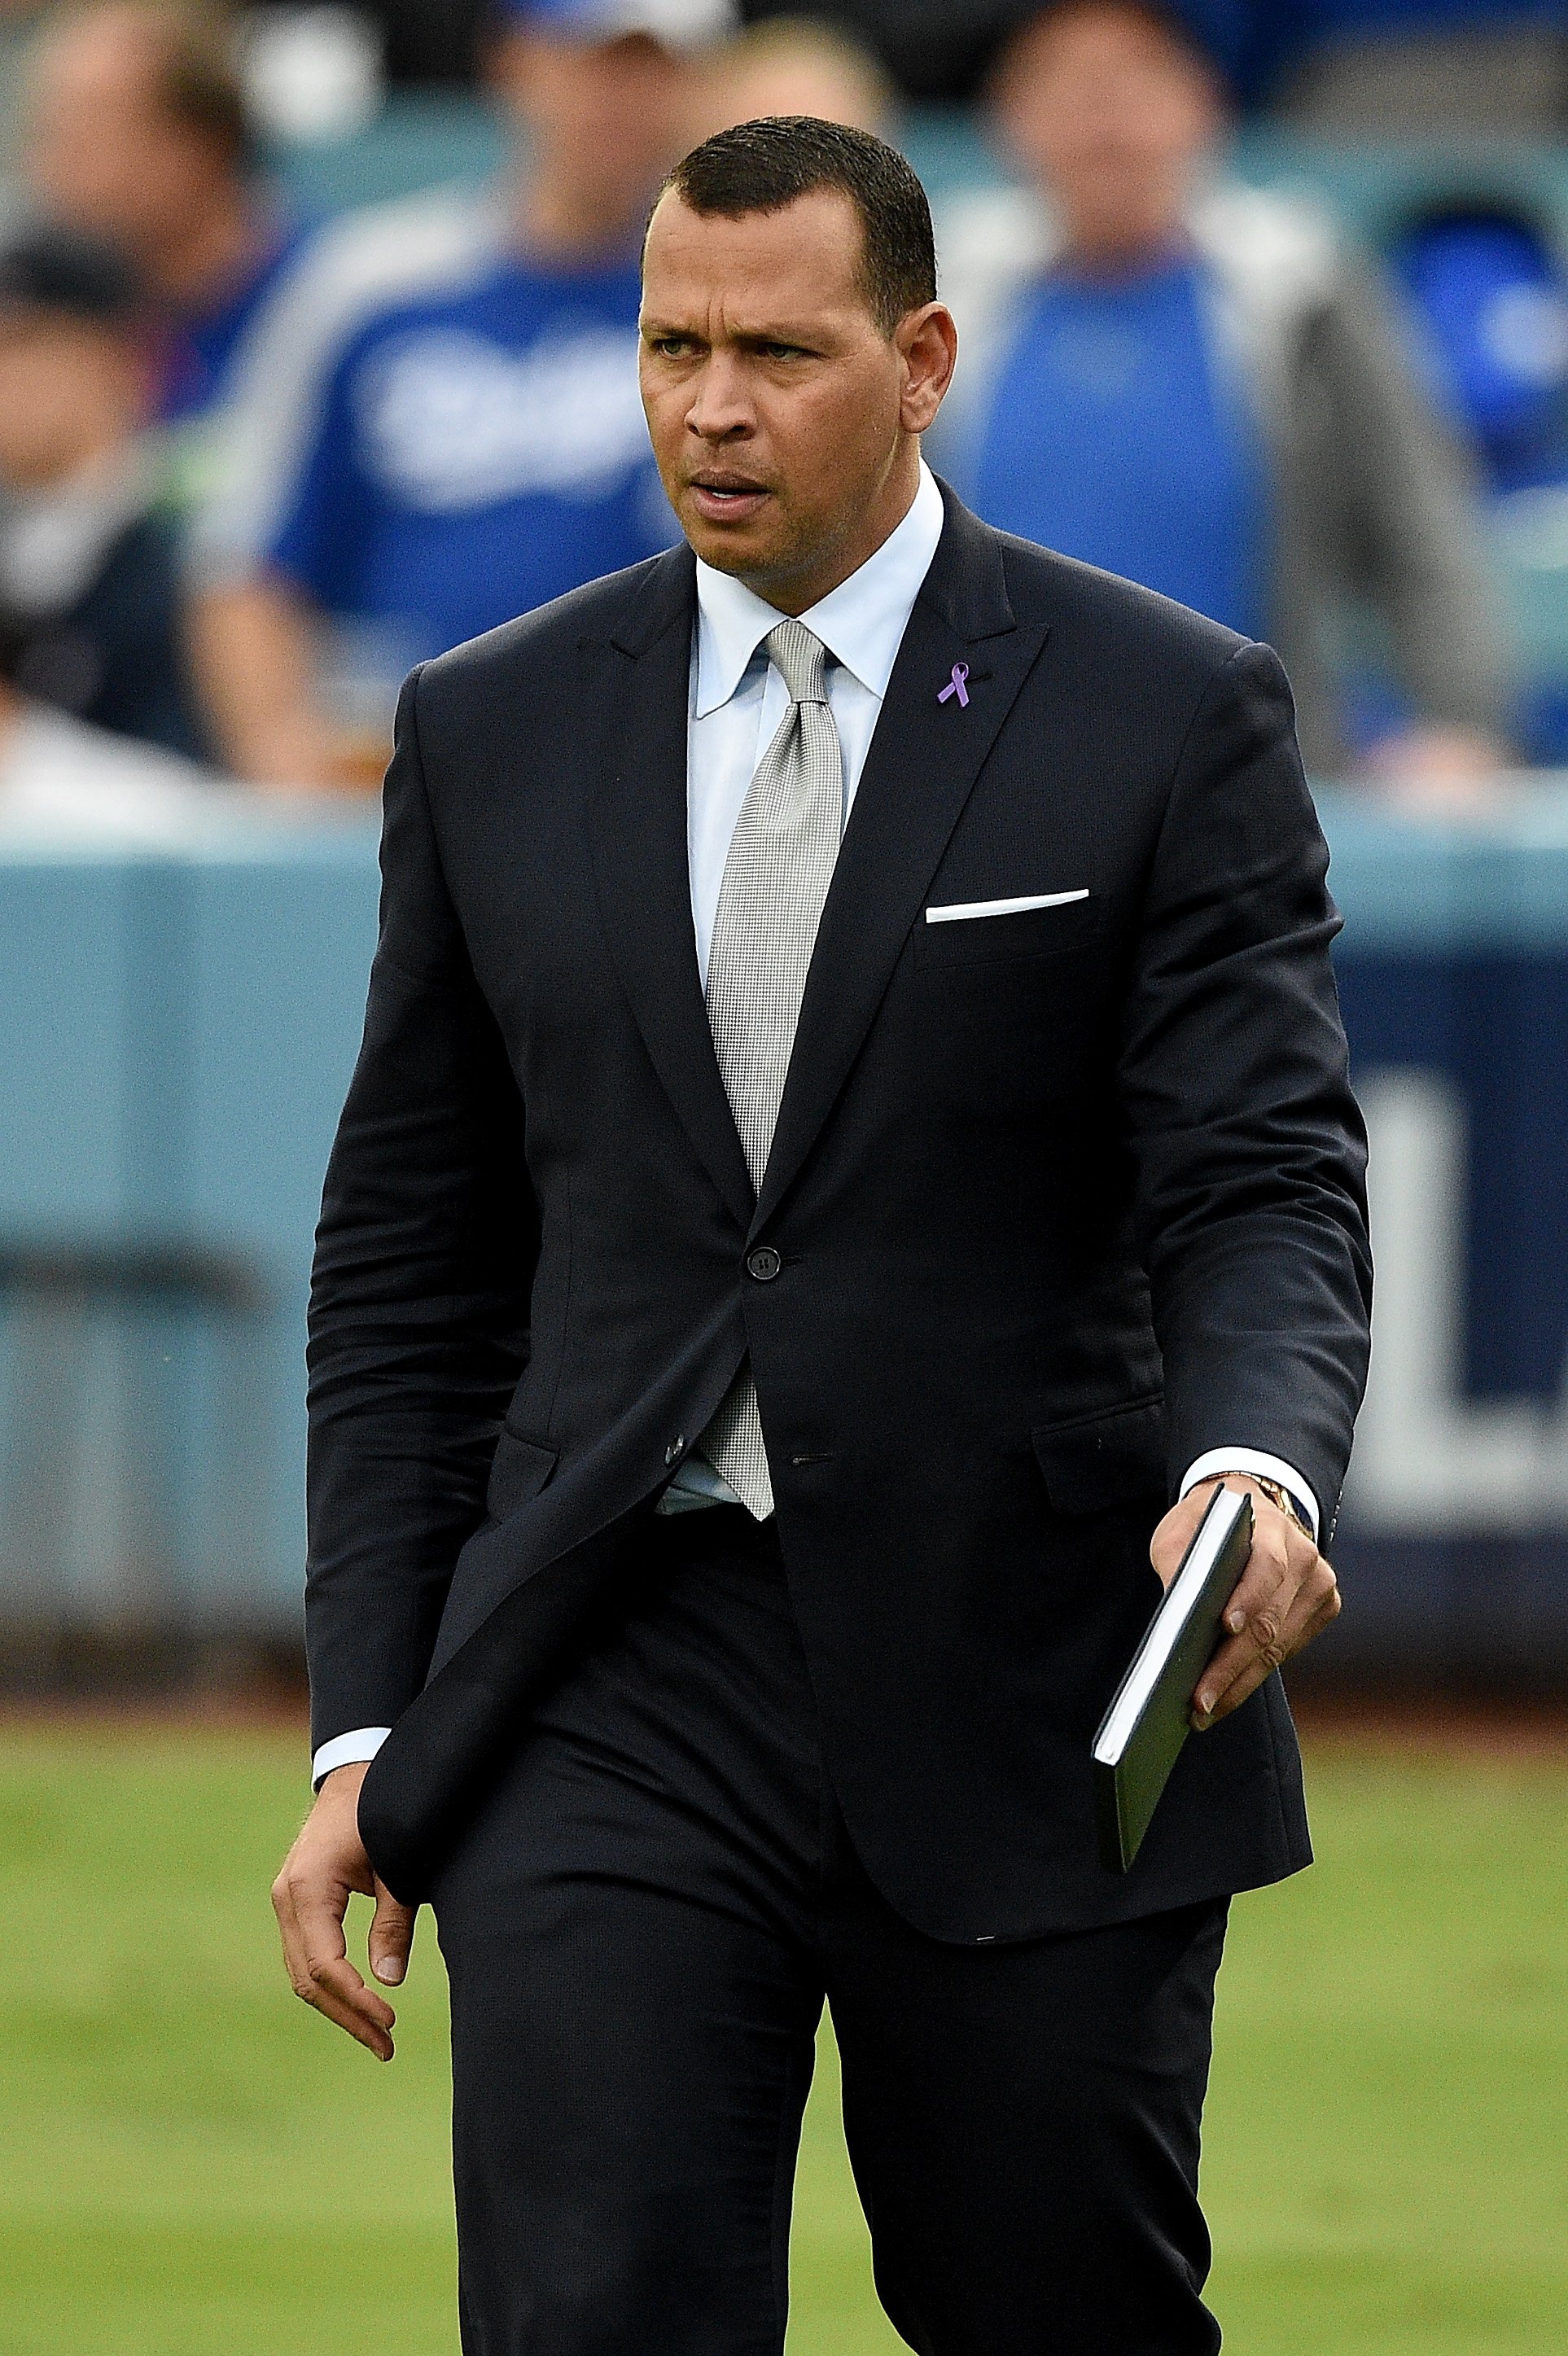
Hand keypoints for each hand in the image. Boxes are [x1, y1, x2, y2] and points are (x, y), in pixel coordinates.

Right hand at [271, 1762, 417, 2059]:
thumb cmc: (381, 1812)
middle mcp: (287, 1898)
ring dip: (338, 2005)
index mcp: (307, 1888)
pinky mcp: (295, 1901)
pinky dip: (330, 1981)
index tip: (390, 2021)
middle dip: (347, 2015)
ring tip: (379, 2035)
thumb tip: (390, 1982)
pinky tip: (359, 2001)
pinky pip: (307, 1953)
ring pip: (303, 1971)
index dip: (356, 2000)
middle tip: (387, 2046)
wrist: (355, 1771)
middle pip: (308, 1978)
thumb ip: (393, 1922)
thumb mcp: (395, 1866)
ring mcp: (286, 1901)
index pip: (326, 1965)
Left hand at [1149, 1475, 1339, 1730]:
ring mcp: (1319, 1585)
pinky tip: (1225, 1694)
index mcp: (1273, 1528)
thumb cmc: (1208, 1525)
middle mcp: (1305, 1557)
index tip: (1224, 1628)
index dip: (1247, 1599)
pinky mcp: (1323, 1609)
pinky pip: (1286, 1651)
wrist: (1249, 1512)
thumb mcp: (1182, 1529)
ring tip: (1204, 1711)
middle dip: (1231, 1665)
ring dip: (1240, 1683)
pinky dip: (1253, 1675)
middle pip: (1270, 1620)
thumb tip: (1178, 1615)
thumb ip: (1179, 1562)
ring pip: (1278, 1646)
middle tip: (1200, 1701)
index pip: (1266, 1566)